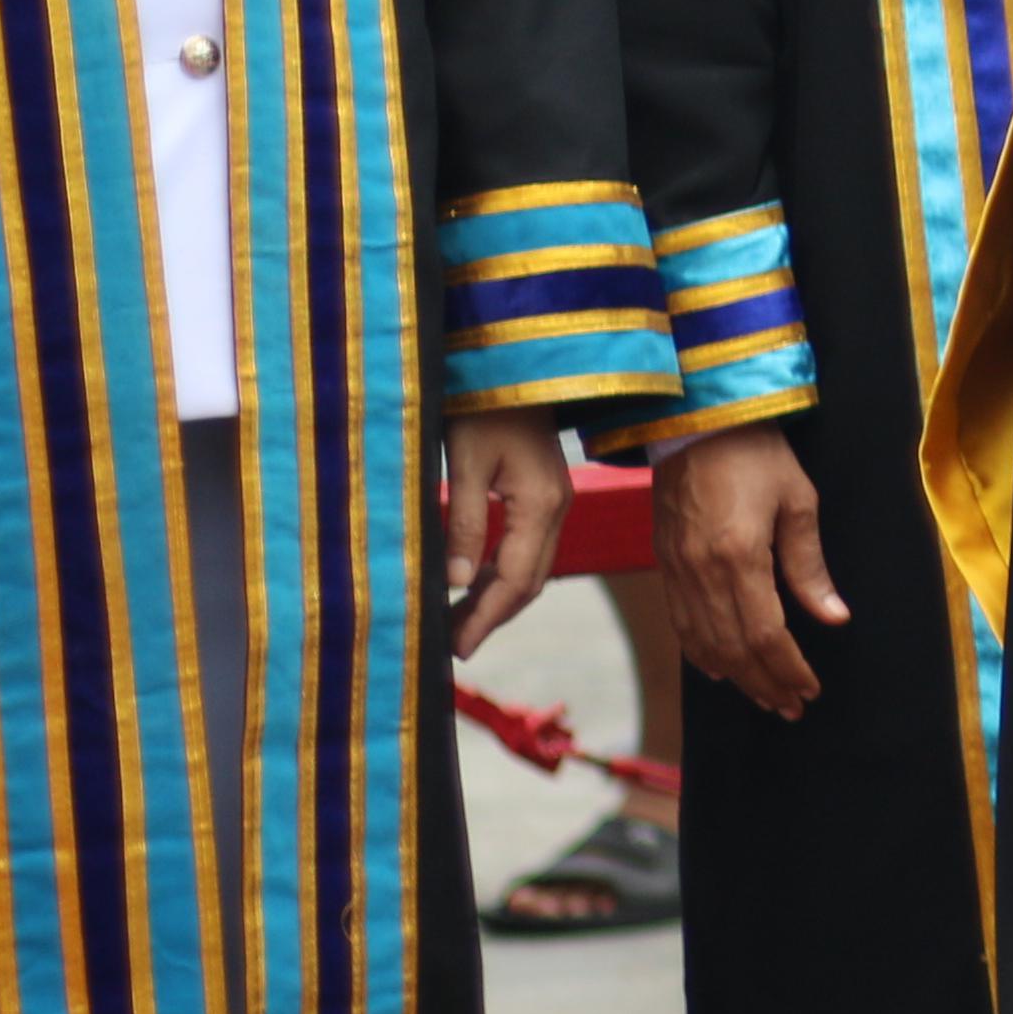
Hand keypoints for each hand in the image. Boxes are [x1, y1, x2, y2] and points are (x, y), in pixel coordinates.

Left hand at [438, 415, 572, 659]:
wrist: (514, 365)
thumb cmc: (482, 407)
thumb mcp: (464, 464)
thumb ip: (464, 524)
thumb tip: (457, 582)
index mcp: (541, 504)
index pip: (518, 579)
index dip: (488, 617)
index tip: (458, 648)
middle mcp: (557, 507)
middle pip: (531, 580)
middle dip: (494, 616)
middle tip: (454, 647)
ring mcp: (555, 500)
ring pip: (532, 566)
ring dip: (497, 597)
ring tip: (458, 622)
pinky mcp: (545, 492)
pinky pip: (529, 547)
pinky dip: (503, 572)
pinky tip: (475, 582)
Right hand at [657, 422, 845, 717]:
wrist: (695, 421)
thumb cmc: (755, 453)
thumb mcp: (798, 501)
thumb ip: (810, 565)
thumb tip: (833, 618)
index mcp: (738, 557)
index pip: (766, 634)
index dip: (789, 668)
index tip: (810, 690)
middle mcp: (701, 572)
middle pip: (734, 648)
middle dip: (766, 683)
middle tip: (792, 707)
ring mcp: (677, 570)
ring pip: (704, 643)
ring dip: (737, 676)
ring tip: (765, 697)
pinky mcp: (665, 563)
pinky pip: (681, 623)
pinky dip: (701, 653)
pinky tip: (719, 669)